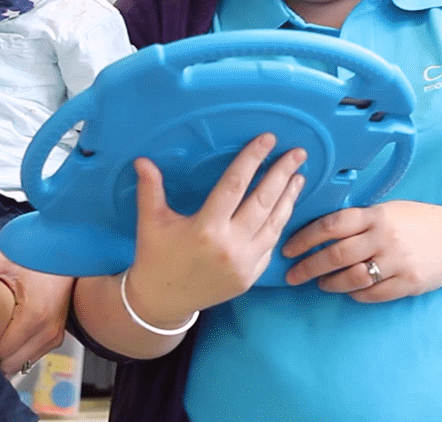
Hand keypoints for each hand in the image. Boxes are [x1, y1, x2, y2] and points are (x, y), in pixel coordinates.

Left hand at [0, 250, 73, 374]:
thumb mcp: (5, 258)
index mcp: (33, 316)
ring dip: (6, 356)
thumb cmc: (39, 256)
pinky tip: (8, 336)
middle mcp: (47, 331)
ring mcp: (54, 336)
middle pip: (10, 364)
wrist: (70, 255)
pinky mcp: (57, 337)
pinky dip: (18, 352)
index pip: (1, 352)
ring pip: (22, 363)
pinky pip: (32, 356)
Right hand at [122, 133, 306, 328]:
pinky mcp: (251, 276)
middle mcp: (229, 246)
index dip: (252, 159)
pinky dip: (280, 223)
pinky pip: (271, 245)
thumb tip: (142, 160)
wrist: (163, 301)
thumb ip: (150, 189)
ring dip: (288, 198)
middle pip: (263, 201)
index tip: (268, 140)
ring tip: (299, 177)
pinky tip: (285, 207)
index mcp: (205, 228)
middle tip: (298, 153)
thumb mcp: (150, 222)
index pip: (234, 185)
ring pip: (274, 224)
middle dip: (282, 174)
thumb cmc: (155, 257)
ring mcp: (244, 264)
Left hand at [280, 200, 441, 301]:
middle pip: (335, 255)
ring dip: (329, 283)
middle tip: (292, 275)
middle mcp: (384, 238)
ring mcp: (397, 262)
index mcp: (376, 215)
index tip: (287, 248)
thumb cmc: (420, 221)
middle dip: (307, 267)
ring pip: (351, 278)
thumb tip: (320, 231)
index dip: (304, 238)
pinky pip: (372, 294)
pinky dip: (355, 294)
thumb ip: (360, 219)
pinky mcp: (408, 284)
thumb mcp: (389, 210)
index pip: (330, 225)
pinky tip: (348, 291)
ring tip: (320, 283)